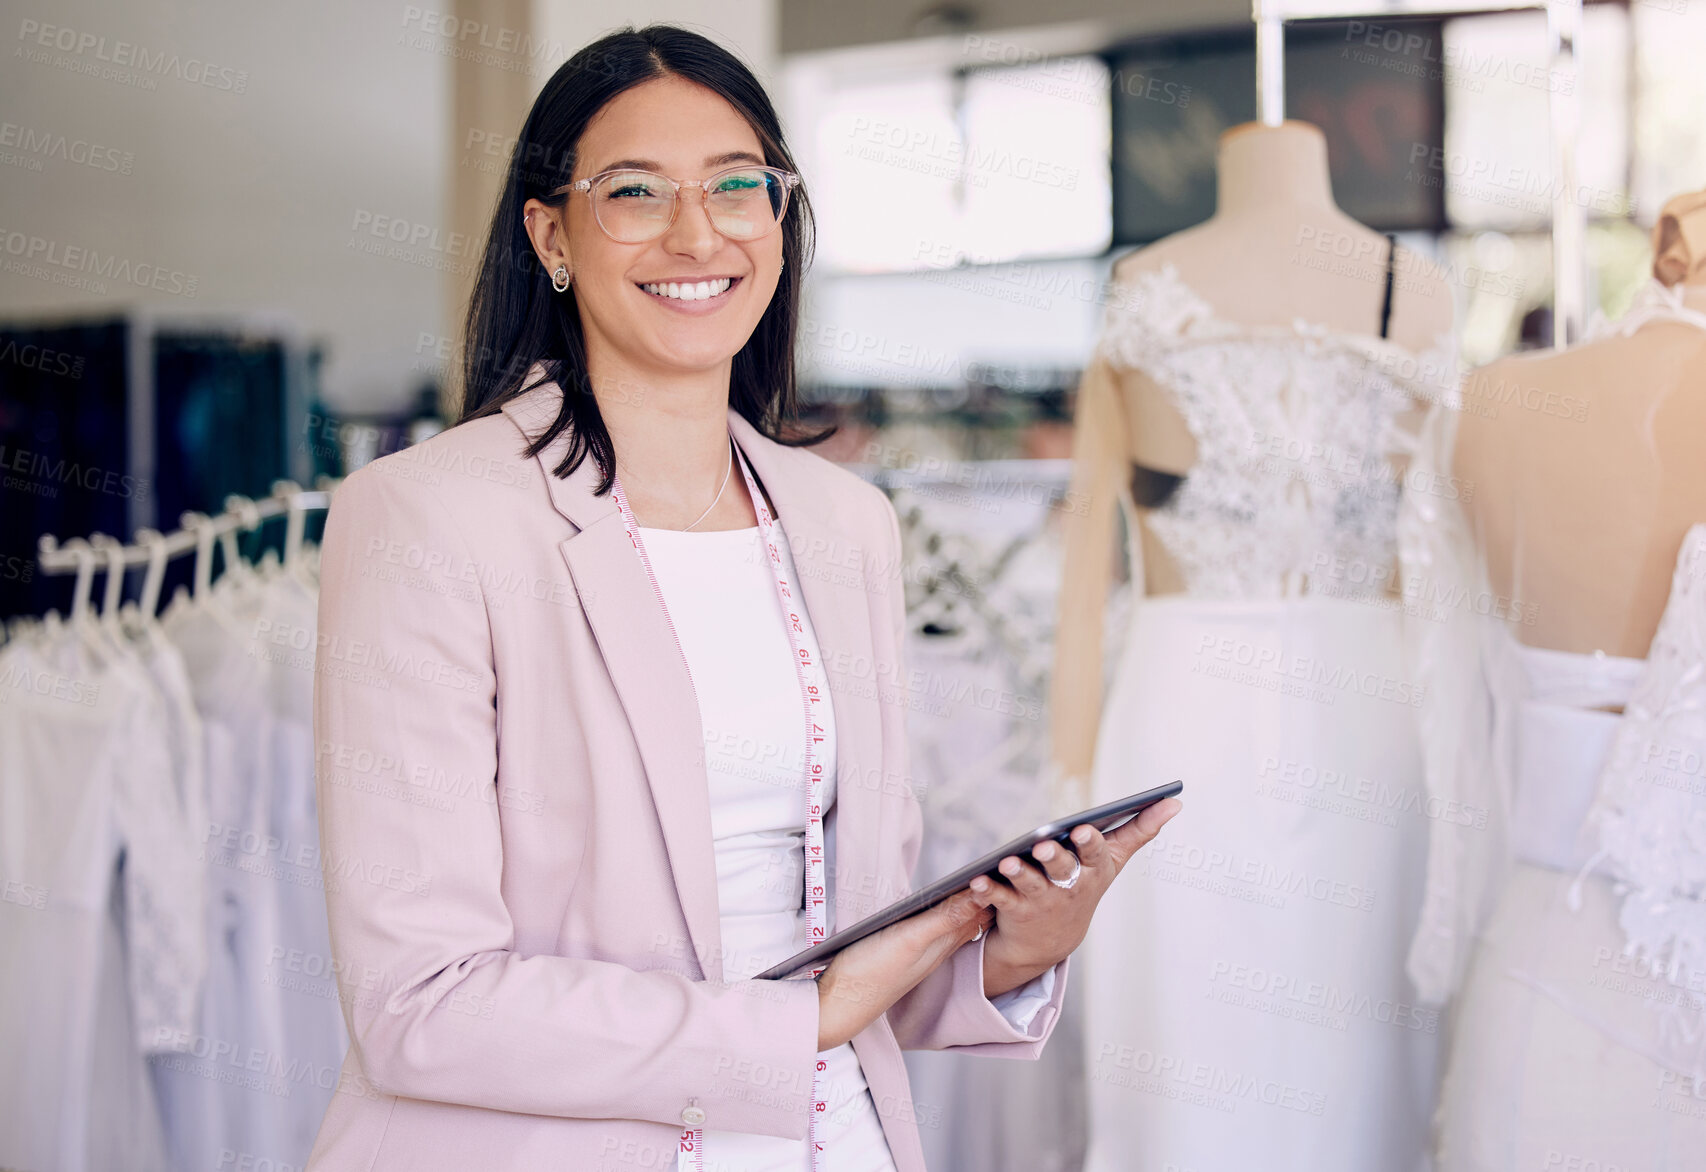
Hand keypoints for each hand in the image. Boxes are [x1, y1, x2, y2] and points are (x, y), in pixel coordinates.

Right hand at [814, 888, 992, 1049]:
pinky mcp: (902, 956)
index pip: (976, 911)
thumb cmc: (870, 972)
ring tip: (981, 886)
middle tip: (1001, 871)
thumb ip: (943, 919)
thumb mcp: (910, 941)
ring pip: (954, 926)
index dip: (991, 889)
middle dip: (985, 896)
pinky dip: (945, 917)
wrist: (839, 1006)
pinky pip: (935, 933)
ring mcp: (920, 955)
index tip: (1005, 866)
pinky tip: (941, 912)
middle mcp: (936, 950)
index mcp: (942, 943)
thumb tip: (979, 896)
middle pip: (970, 919)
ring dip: (967, 906)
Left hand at [972, 797, 1180, 996]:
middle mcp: (1069, 886)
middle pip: (1062, 870)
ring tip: (1008, 863)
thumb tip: (1175, 801)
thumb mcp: (1115, 860)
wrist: (1052, 940)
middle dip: (1053, 858)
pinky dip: (988, 890)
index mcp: (1094, 870)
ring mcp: (1042, 901)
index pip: (1095, 854)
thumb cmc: (1086, 883)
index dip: (1089, 844)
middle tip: (1042, 846)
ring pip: (1030, 886)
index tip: (1084, 829)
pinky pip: (1000, 899)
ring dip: (1019, 874)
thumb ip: (1141, 829)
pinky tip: (977, 880)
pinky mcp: (1015, 910)